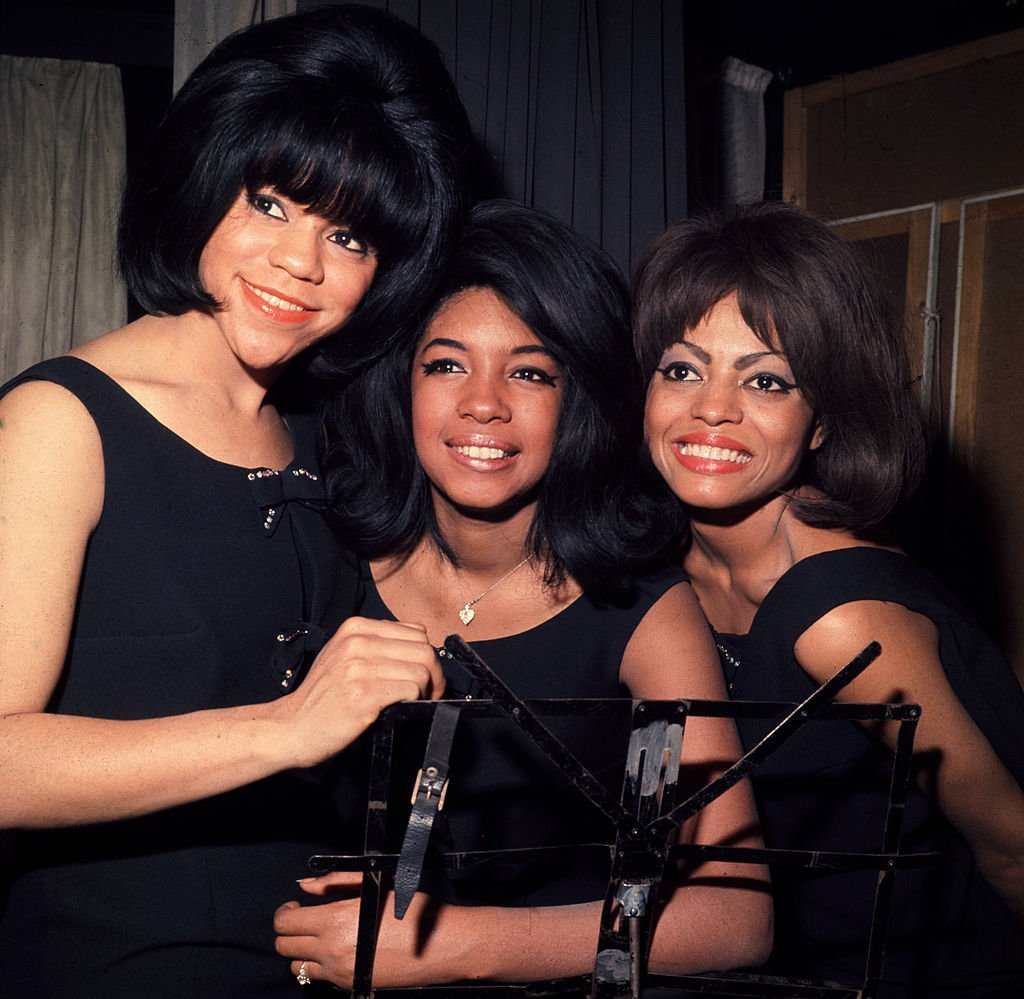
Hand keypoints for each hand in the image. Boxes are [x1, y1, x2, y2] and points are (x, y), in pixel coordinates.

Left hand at [274, 871, 453, 988]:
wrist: (440, 944)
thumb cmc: (410, 908)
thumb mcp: (374, 884)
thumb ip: (334, 882)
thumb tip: (303, 885)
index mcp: (334, 921)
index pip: (285, 923)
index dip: (285, 912)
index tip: (295, 905)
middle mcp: (331, 951)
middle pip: (285, 947)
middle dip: (289, 931)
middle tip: (303, 919)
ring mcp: (339, 973)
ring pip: (296, 967)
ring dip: (300, 951)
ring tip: (318, 937)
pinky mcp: (350, 985)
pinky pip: (319, 979)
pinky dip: (319, 966)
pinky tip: (338, 950)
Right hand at [280, 617, 443, 767]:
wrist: (292, 727)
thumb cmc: (322, 696)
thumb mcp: (343, 654)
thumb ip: (377, 644)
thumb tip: (421, 648)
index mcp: (356, 627)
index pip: (416, 632)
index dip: (427, 656)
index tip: (425, 676)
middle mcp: (358, 642)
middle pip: (424, 649)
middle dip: (434, 674)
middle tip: (429, 693)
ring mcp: (360, 667)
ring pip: (422, 669)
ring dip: (427, 690)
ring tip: (417, 702)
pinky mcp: (364, 695)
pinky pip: (411, 689)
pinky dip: (416, 701)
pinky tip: (404, 709)